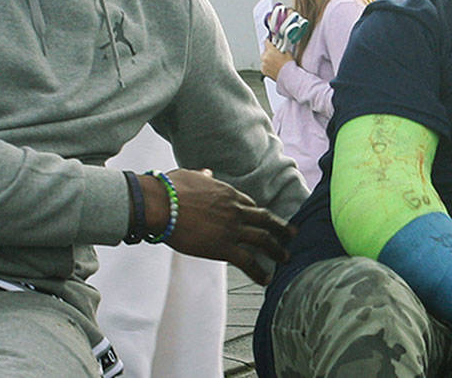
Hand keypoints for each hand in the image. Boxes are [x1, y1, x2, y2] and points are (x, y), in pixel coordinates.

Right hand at [142, 168, 293, 284]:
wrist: (160, 204)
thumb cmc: (169, 189)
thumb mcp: (190, 176)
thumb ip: (203, 176)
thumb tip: (208, 172)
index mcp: (228, 193)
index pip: (250, 204)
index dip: (257, 214)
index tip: (262, 221)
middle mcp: (235, 210)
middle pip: (266, 219)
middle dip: (281, 228)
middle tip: (291, 235)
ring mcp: (232, 229)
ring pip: (264, 240)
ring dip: (277, 250)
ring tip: (285, 258)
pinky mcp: (223, 247)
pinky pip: (248, 261)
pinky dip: (259, 271)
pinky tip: (266, 279)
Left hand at [260, 41, 292, 79]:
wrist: (289, 77)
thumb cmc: (289, 66)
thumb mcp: (287, 52)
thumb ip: (282, 47)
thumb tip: (280, 45)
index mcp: (270, 51)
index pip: (266, 42)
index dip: (269, 41)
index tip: (271, 41)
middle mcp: (265, 58)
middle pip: (265, 50)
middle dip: (269, 50)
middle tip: (276, 52)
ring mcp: (263, 65)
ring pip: (264, 58)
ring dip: (268, 58)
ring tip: (276, 60)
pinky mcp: (263, 70)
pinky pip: (263, 64)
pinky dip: (267, 64)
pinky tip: (274, 65)